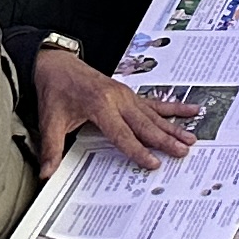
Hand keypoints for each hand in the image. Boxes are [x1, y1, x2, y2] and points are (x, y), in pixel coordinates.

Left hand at [34, 45, 194, 174]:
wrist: (58, 65)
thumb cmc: (56, 91)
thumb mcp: (50, 120)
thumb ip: (52, 148)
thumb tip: (46, 173)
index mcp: (100, 105)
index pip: (122, 134)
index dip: (138, 150)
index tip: (153, 163)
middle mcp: (118, 99)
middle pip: (145, 124)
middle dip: (165, 139)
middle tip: (183, 152)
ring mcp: (126, 95)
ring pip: (154, 114)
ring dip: (174, 127)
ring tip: (191, 138)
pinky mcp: (129, 94)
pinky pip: (154, 103)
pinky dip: (173, 108)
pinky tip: (190, 110)